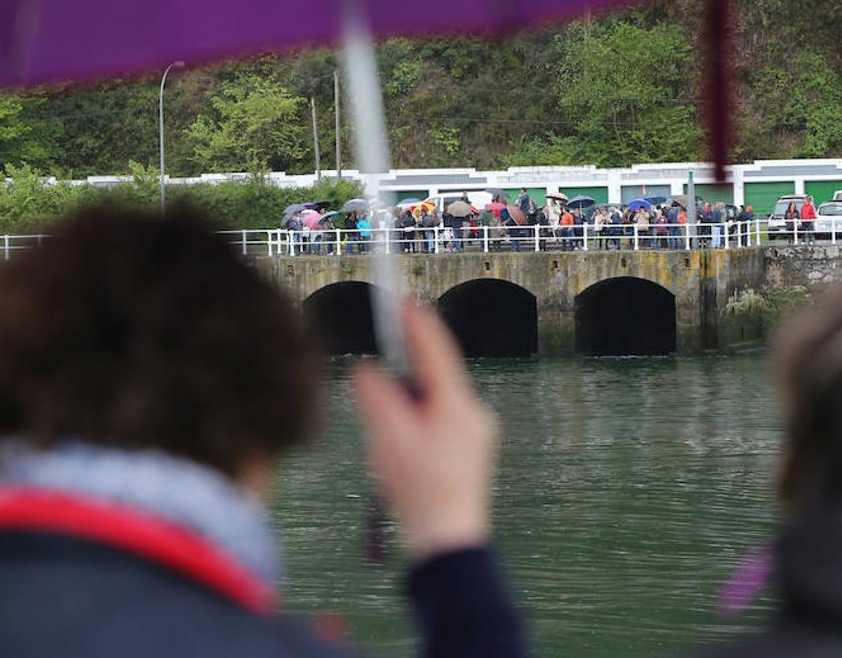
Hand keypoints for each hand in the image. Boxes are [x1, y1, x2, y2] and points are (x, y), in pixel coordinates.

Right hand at [353, 302, 496, 560]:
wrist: (448, 541)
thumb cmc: (419, 490)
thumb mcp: (388, 438)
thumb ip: (375, 396)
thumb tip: (366, 370)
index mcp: (456, 404)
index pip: (436, 350)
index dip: (417, 323)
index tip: (404, 300)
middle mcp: (472, 414)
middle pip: (432, 379)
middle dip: (403, 378)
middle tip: (378, 383)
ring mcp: (475, 435)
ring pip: (433, 405)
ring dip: (406, 410)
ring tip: (385, 442)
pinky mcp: (470, 454)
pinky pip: (438, 426)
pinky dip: (415, 429)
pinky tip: (399, 456)